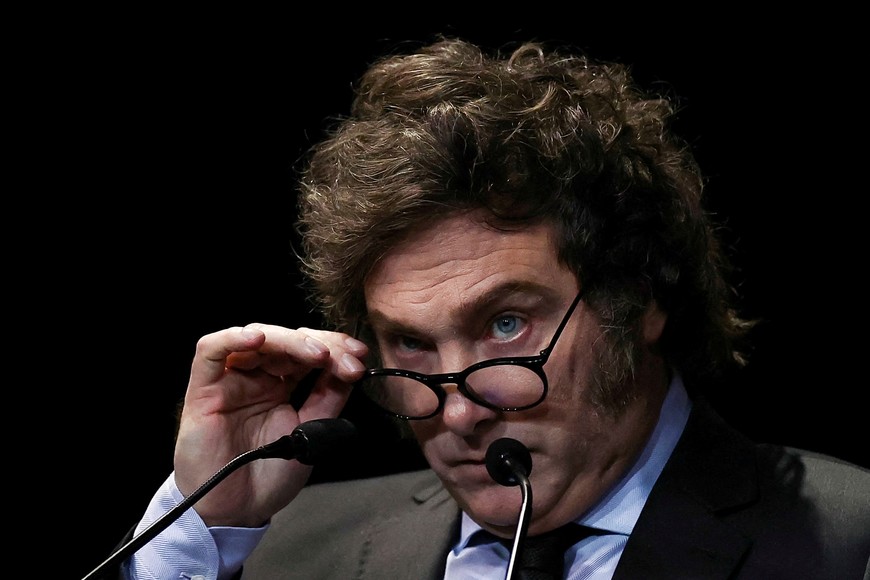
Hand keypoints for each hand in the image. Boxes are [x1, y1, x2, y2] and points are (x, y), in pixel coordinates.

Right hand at [173, 323, 367, 526]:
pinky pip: (210, 351)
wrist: (236, 512)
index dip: (335, 347)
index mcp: (280, 387)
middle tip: (346, 358)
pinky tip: (258, 339)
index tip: (360, 355)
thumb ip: (327, 399)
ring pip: (257, 338)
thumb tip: (350, 368)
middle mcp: (256, 378)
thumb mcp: (310, 433)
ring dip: (290, 339)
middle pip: (287, 339)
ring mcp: (230, 381)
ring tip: (317, 354)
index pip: (307, 351)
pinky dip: (233, 338)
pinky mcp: (204, 389)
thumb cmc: (266, 477)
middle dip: (322, 343)